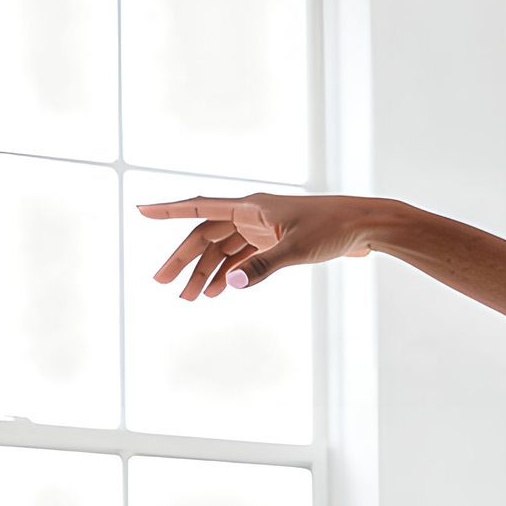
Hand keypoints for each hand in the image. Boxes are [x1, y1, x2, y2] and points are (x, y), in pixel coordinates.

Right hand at [138, 193, 379, 298]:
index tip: (140, 211)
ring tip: (191, 298)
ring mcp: (263, 229)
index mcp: (250, 207)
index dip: (169, 210)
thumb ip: (263, 267)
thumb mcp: (298, 250)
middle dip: (185, 260)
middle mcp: (251, 215)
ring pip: (224, 251)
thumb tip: (232, 283)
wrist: (365, 226)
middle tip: (164, 284)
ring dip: (208, 273)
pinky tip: (221, 290)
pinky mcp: (276, 243)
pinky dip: (232, 273)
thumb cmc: (333, 229)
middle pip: (206, 237)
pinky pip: (244, 258)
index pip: (199, 207)